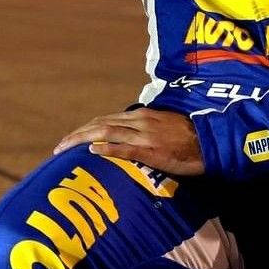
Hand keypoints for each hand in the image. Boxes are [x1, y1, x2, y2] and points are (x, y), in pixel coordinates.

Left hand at [53, 108, 203, 175]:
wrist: (210, 142)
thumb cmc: (188, 137)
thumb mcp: (162, 127)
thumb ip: (143, 130)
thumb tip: (126, 138)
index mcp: (140, 116)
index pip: (104, 120)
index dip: (84, 129)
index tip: (69, 139)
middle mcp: (138, 122)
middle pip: (99, 124)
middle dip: (76, 135)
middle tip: (58, 148)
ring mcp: (144, 135)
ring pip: (106, 132)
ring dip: (81, 140)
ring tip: (64, 150)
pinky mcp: (152, 151)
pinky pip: (126, 148)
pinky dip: (107, 148)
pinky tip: (92, 152)